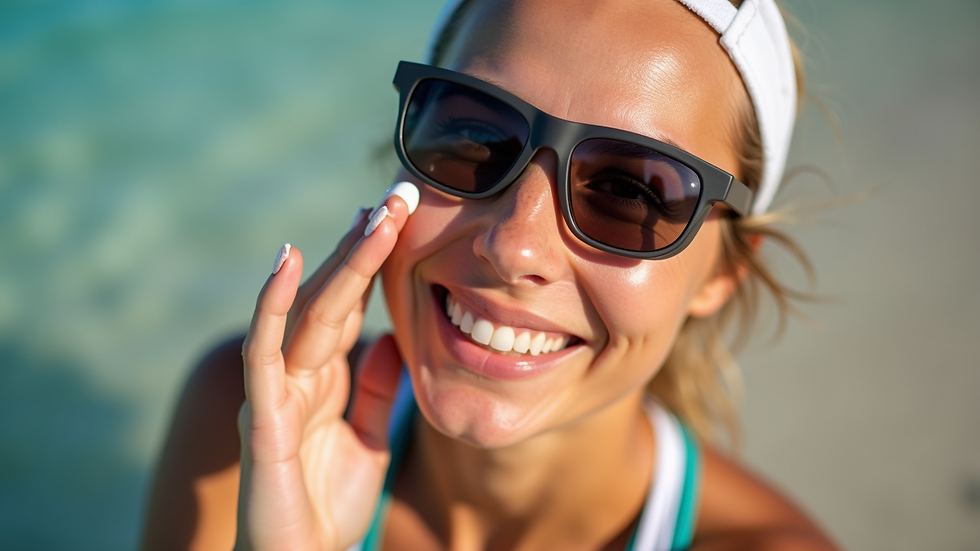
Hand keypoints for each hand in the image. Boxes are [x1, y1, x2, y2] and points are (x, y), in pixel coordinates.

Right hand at [234, 189, 414, 550]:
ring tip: (369, 214)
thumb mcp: (368, 439)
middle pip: (333, 296)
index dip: (372, 262)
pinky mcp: (264, 414)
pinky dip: (272, 304)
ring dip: (339, 261)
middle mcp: (298, 373)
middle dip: (364, 246)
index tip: (399, 217)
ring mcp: (278, 389)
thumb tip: (391, 339)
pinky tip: (287, 260)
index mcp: (325, 378)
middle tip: (397, 196)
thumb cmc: (327, 506)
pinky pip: (265, 351)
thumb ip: (376, 390)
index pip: (349, 306)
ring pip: (308, 311)